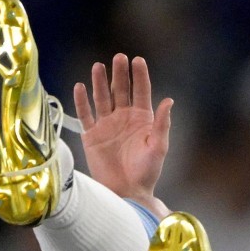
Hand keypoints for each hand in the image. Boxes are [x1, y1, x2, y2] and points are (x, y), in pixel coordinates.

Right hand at [72, 53, 172, 212]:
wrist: (128, 192)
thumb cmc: (147, 172)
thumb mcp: (159, 147)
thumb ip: (162, 123)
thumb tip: (169, 100)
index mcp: (142, 119)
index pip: (141, 91)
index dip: (140, 76)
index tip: (138, 60)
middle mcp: (124, 118)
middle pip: (121, 90)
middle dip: (120, 74)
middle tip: (119, 58)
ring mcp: (107, 125)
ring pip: (102, 98)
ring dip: (100, 82)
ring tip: (98, 66)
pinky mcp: (92, 135)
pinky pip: (85, 114)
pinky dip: (82, 101)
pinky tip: (80, 86)